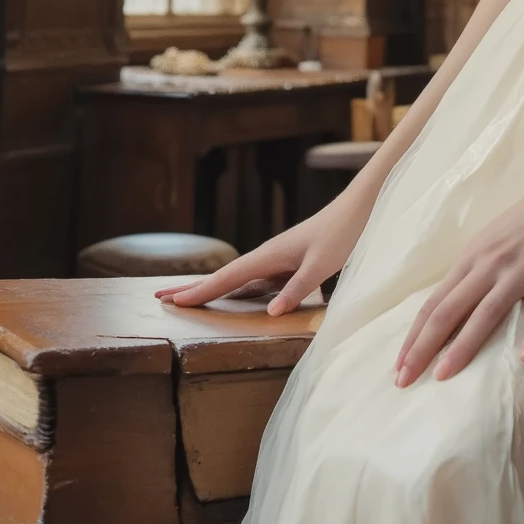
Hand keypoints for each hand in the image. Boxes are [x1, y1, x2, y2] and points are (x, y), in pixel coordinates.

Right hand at [156, 185, 373, 316]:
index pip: (228, 277)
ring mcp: (278, 258)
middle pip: (224, 276)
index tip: (172, 301)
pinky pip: (256, 279)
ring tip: (188, 298)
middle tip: (161, 297)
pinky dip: (237, 287)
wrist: (362, 208)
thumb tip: (270, 314)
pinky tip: (235, 294)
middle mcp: (269, 255)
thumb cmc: (343, 233)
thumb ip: (297, 288)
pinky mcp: (290, 262)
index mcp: (270, 255)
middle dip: (194, 287)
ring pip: (238, 277)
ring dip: (213, 287)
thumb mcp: (321, 264)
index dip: (200, 292)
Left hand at [393, 169, 523, 386]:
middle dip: (424, 348)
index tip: (398, 366)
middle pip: (450, 310)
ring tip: (445, 376)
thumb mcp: (489, 242)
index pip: (435, 303)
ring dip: (464, 346)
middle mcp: (490, 264)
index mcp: (472, 258)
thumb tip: (447, 310)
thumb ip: (471, 274)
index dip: (415, 336)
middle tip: (404, 381)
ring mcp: (522, 269)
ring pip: (487, 312)